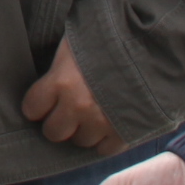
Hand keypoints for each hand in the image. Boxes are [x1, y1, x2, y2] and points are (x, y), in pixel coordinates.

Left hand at [18, 35, 120, 152]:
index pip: (32, 108)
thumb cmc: (109, 35)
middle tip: (68, 109)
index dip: (37, 104)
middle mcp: (78, 106)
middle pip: (54, 132)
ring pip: (81, 141)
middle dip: (58, 121)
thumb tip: (49, 75)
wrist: (151, 41)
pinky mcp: (125, 131)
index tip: (43, 101)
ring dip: (84, 129)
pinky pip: (105, 149)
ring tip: (93, 113)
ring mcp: (102, 121)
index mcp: (61, 81)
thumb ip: (60, 65)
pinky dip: (106, 139)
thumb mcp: (75, 42)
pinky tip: (109, 123)